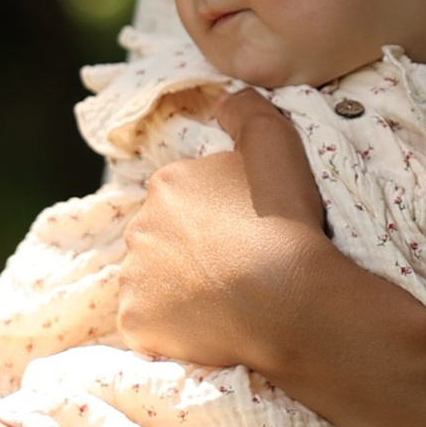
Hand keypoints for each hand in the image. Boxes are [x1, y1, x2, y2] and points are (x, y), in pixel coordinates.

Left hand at [115, 85, 331, 371]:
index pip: (184, 197)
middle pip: (163, 237)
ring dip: (179, 287)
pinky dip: (172, 326)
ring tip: (225, 300)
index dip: (216, 214)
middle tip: (236, 265)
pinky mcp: (137, 324)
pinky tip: (208, 326)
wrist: (291, 301)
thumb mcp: (277, 144)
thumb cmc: (285, 222)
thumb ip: (245, 110)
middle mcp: (139, 227)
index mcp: (167, 184)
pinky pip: (149, 323)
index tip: (245, 230)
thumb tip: (222, 100)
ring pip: (153, 280)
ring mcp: (134, 280)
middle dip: (189, 249)